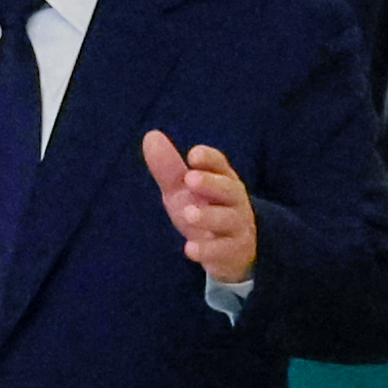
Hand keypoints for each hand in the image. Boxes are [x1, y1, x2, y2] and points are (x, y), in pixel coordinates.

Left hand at [140, 131, 256, 283]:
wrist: (230, 252)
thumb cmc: (205, 210)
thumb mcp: (183, 190)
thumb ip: (169, 167)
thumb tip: (151, 135)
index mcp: (222, 179)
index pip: (220, 165)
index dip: (209, 159)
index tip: (193, 155)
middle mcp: (234, 200)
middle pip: (228, 189)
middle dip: (210, 183)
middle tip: (190, 179)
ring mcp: (236, 226)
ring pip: (227, 219)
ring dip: (208, 216)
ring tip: (189, 214)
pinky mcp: (233, 252)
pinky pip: (223, 250)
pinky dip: (207, 250)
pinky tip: (189, 249)